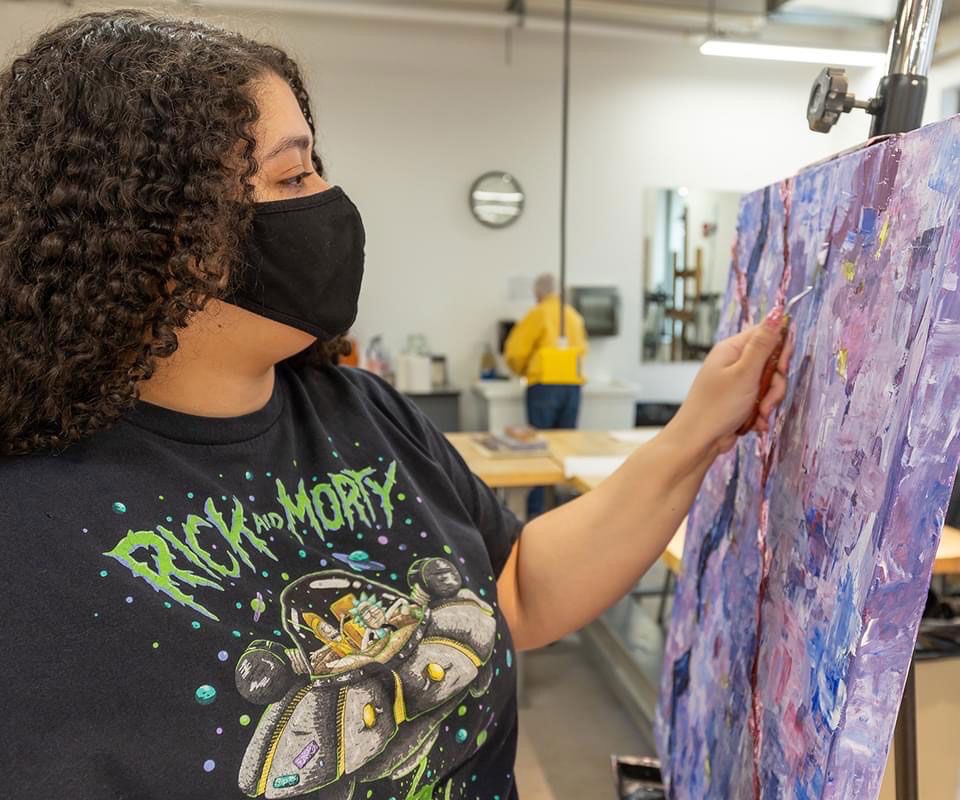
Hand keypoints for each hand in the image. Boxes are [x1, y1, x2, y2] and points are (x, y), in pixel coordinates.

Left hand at [668, 311, 792, 457]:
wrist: (699, 441)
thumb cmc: (716, 407)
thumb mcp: (745, 373)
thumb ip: (763, 344)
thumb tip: (778, 313)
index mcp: (731, 349)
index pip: (766, 334)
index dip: (781, 349)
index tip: (782, 366)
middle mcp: (733, 362)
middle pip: (772, 362)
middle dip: (776, 383)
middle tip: (768, 397)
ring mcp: (737, 382)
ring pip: (770, 384)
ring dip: (769, 401)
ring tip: (759, 414)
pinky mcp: (740, 400)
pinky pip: (762, 400)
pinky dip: (762, 412)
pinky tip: (756, 423)